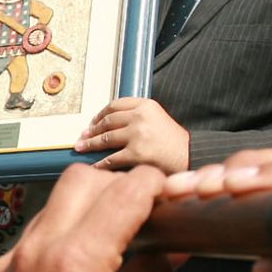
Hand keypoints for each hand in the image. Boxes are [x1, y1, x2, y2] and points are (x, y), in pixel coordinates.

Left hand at [0, 165, 175, 271]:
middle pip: (81, 181)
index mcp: (76, 259)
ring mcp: (8, 266)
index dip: (155, 186)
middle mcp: (35, 251)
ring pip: (51, 207)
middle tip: (145, 213)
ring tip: (115, 241)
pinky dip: (59, 238)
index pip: (124, 192)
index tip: (171, 194)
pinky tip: (81, 269)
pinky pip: (30, 240)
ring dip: (85, 210)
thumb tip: (178, 242)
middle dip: (117, 186)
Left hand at [76, 98, 190, 172]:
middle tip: (82, 136)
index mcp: (146, 105)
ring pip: (105, 139)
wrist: (191, 156)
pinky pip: (111, 159)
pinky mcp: (137, 153)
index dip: (99, 114)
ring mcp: (138, 135)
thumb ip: (137, 117)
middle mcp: (141, 117)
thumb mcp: (157, 118)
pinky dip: (99, 163)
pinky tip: (93, 166)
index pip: (115, 105)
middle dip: (91, 130)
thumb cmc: (173, 141)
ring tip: (81, 148)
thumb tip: (107, 125)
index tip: (92, 122)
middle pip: (107, 121)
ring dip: (90, 144)